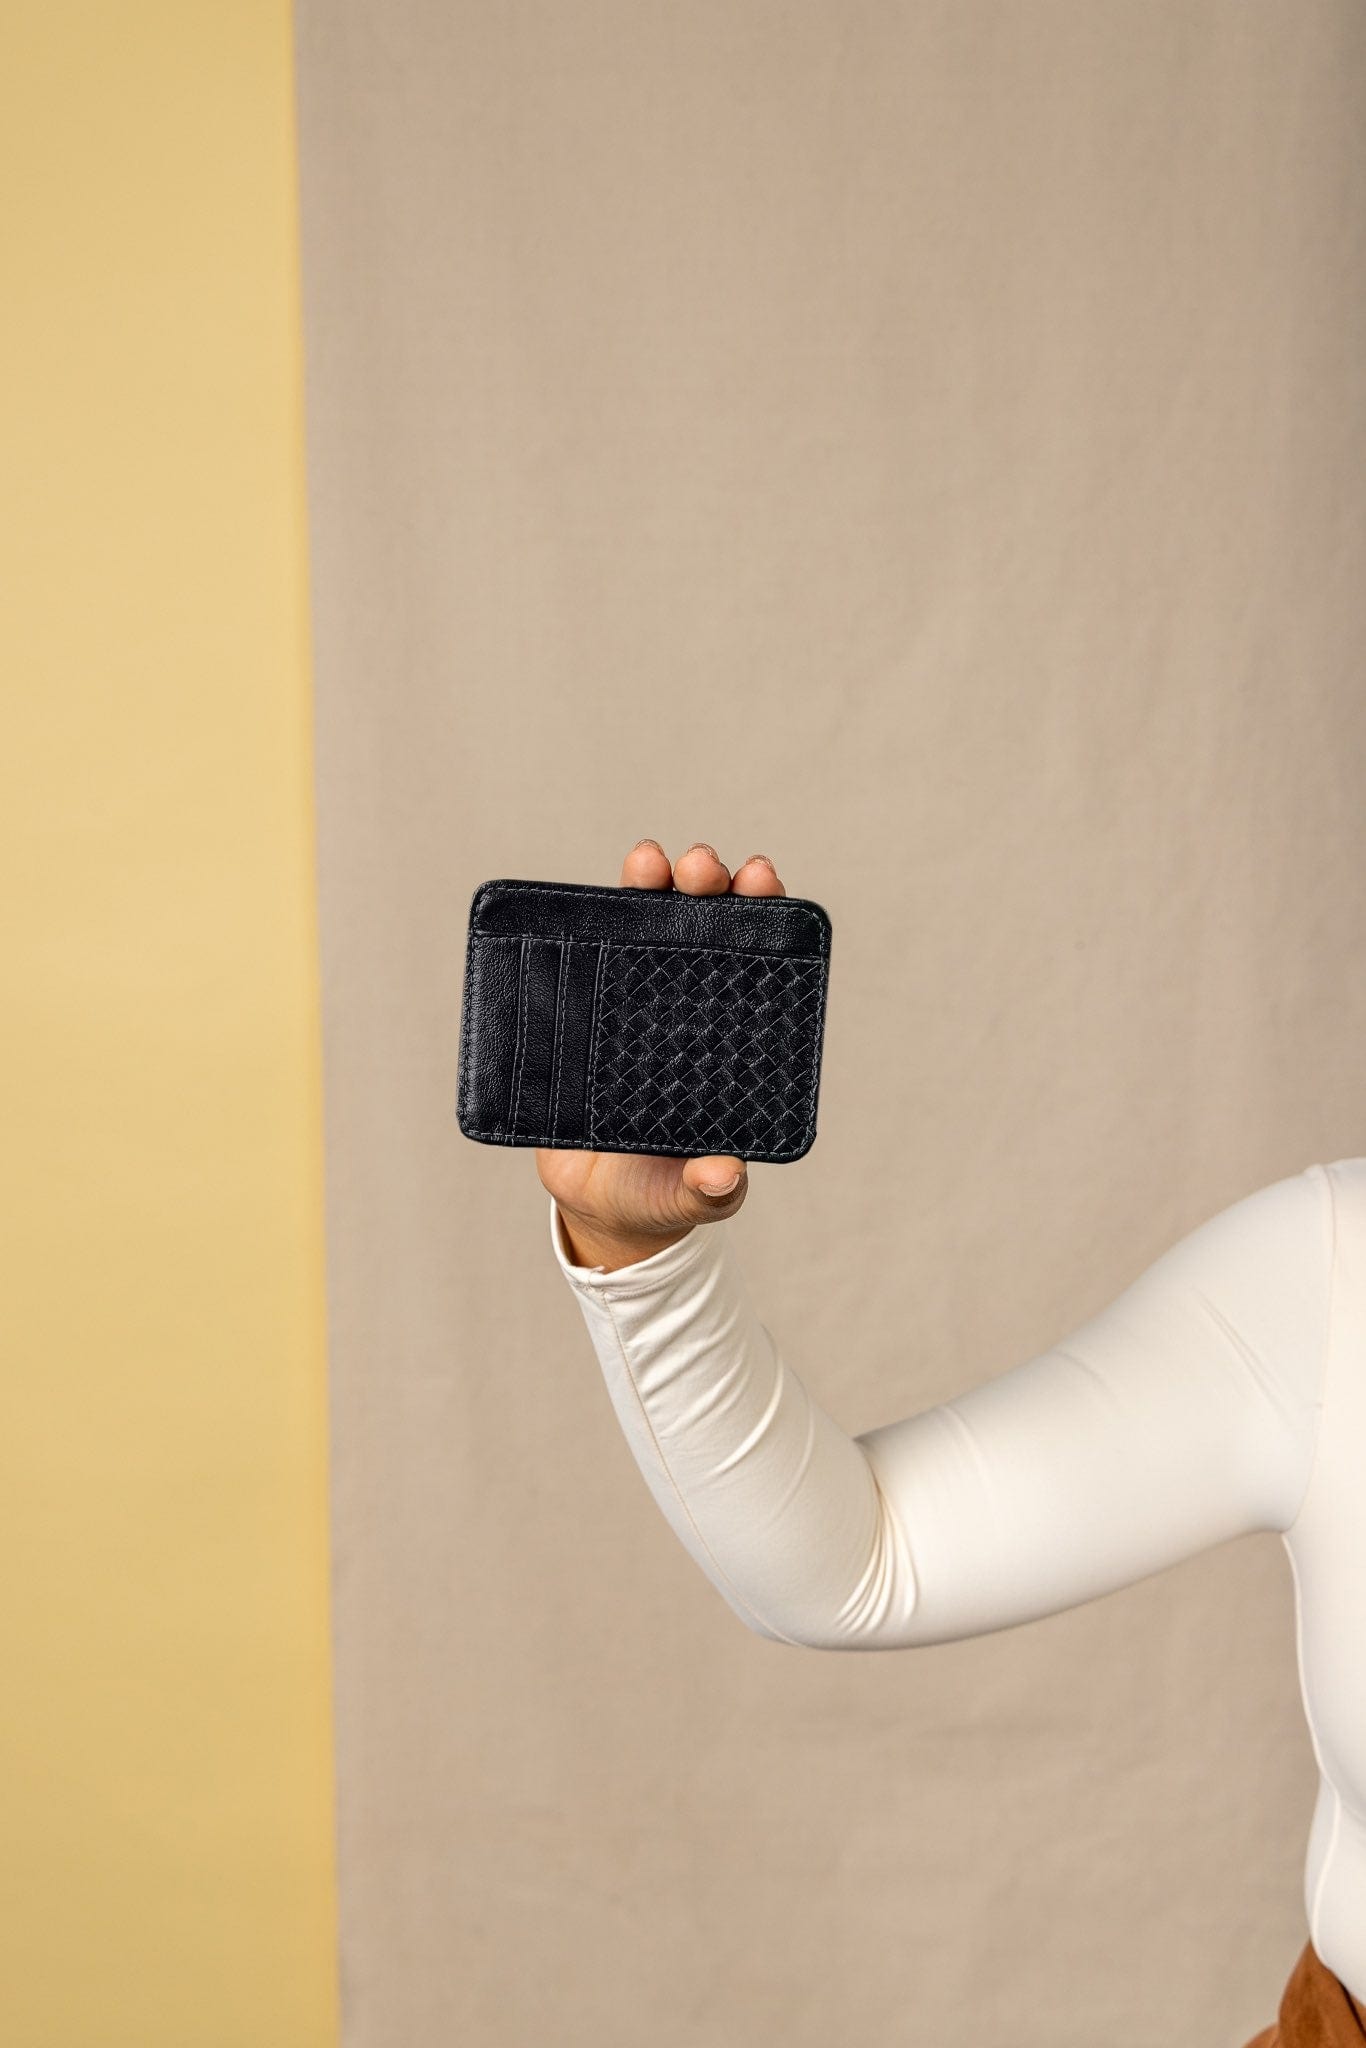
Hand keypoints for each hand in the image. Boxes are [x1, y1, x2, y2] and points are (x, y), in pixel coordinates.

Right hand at [535, 840, 787, 1271]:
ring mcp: (635, 1008)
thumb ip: (707, 1191)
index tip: (761, 880)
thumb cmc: (662, 1197)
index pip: (758, 963)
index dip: (763, 915)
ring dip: (649, 887)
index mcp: (733, 1040)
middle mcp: (690, 1012)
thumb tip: (725, 1175)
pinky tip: (583, 900)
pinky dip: (585, 923)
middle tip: (700, 868)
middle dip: (707, 886)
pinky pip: (586, 962)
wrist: (597, 1209)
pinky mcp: (584, 1017)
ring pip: (646, 931)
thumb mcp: (690, 1199)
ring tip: (647, 860)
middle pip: (705, 931)